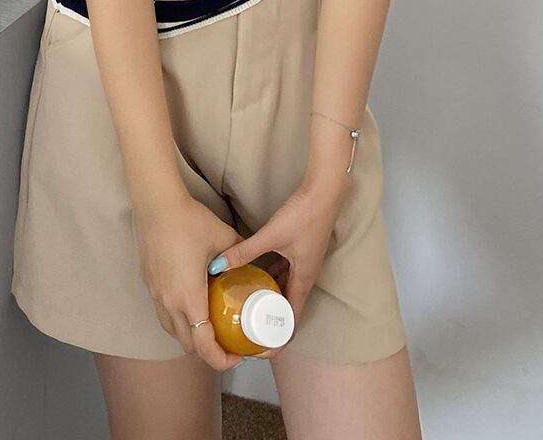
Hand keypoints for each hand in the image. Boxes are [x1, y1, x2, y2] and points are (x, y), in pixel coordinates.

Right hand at [133, 194, 246, 371]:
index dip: (221, 359)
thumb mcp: (224, 238)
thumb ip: (241, 254)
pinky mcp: (149, 284)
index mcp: (189, 297)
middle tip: (228, 342)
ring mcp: (156, 295)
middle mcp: (169, 302)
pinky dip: (179, 320)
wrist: (157, 204)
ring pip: (172, 331)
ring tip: (211, 327)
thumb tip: (256, 260)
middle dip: (209, 351)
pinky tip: (192, 304)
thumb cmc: (190, 221)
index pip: (203, 345)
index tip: (237, 355)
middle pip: (188, 345)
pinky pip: (164, 314)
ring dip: (192, 337)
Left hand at [206, 177, 347, 357]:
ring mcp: (303, 264)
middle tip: (245, 331)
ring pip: (284, 290)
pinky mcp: (299, 251)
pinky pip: (284, 274)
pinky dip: (270, 280)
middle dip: (268, 323)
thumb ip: (245, 250)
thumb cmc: (305, 215)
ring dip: (268, 301)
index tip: (259, 351)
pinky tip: (252, 277)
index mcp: (303, 281)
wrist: (325, 191)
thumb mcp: (272, 235)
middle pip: (286, 309)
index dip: (277, 340)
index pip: (292, 323)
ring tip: (244, 309)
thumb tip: (217, 265)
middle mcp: (305, 277)